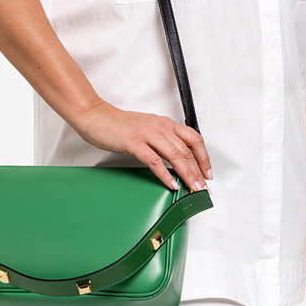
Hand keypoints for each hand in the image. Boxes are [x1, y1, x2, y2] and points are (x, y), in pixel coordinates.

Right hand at [73, 100, 211, 193]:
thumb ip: (163, 141)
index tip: (208, 173)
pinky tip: (171, 184)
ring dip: (187, 175)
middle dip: (198, 172)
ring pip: (175, 156)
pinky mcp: (134, 142)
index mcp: (166, 123)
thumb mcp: (148, 129)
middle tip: (203, 188)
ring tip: (193, 188)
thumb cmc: (120, 125)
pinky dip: (165, 174)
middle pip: (187, 151)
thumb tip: (177, 160)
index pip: (194, 139)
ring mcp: (147, 134)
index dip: (204, 158)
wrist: (97, 116)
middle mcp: (160, 127)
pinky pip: (154, 161)